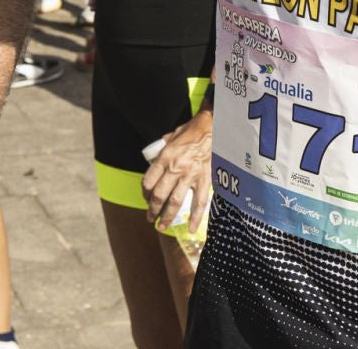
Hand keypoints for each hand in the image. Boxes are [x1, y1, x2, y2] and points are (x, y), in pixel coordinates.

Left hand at [141, 107, 212, 233]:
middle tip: (150, 218)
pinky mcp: (204, 180)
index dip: (144, 192)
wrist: (213, 127)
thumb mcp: (171, 136)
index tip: (145, 197)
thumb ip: (162, 148)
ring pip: (175, 202)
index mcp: (165, 157)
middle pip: (159, 195)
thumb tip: (156, 157)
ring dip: (167, 217)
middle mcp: (176, 168)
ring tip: (161, 226)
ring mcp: (190, 176)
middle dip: (152, 210)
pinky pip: (199, 203)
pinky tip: (191, 229)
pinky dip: (195, 218)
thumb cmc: (191, 130)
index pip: (148, 180)